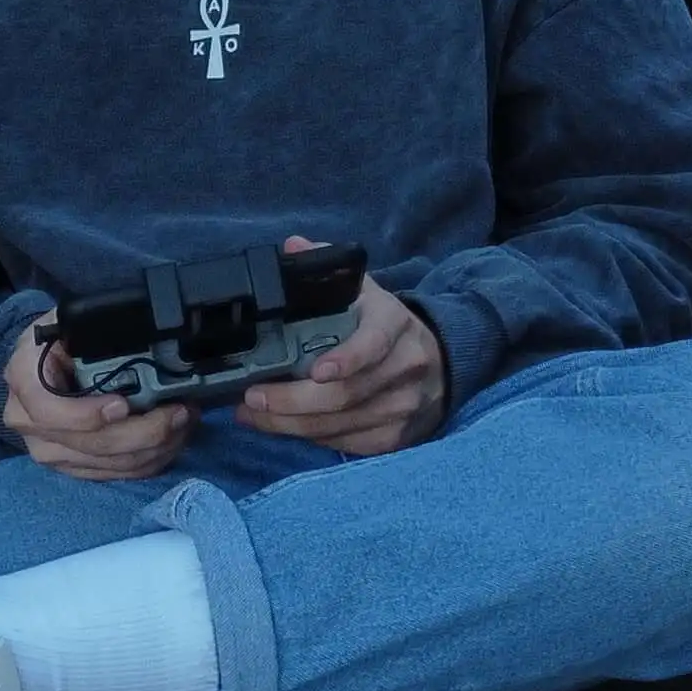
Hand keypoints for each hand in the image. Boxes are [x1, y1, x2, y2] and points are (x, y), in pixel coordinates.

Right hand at [2, 318, 195, 480]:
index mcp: (24, 380)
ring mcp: (50, 452)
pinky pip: (116, 474)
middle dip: (144, 431)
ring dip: (156, 446)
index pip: (49, 410)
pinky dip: (150, 459)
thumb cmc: (58, 341)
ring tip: (184, 421)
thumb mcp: (66, 322)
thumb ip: (91, 331)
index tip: (123, 405)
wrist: (39, 368)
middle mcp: (30, 424)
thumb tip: (140, 336)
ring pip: (110, 464)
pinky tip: (172, 439)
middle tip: (179, 412)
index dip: (87, 415)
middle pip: (91, 444)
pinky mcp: (72, 469)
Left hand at [234, 237, 447, 456]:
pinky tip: (284, 428)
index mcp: (394, 324)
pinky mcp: (397, 437)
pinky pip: (347, 444)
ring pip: (341, 425)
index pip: (374, 343)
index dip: (348, 359)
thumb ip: (328, 269)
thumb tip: (294, 246)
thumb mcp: (365, 292)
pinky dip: (311, 437)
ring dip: (290, 425)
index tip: (316, 371)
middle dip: (292, 401)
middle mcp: (405, 367)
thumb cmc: (387, 327)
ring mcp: (404, 406)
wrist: (439, 365)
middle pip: (347, 395)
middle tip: (252, 398)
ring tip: (252, 414)